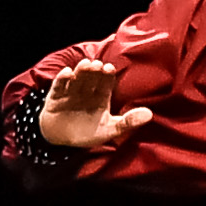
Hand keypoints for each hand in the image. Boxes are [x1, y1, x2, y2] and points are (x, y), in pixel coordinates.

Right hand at [37, 51, 151, 153]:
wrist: (61, 141)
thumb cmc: (88, 134)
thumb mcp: (110, 130)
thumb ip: (129, 122)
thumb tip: (150, 114)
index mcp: (100, 98)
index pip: (106, 83)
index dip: (107, 76)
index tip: (109, 68)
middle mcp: (86, 93)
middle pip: (91, 78)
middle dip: (94, 71)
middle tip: (98, 64)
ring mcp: (71, 94)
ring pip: (76, 79)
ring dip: (80, 71)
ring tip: (86, 64)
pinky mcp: (55, 98)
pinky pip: (59, 87)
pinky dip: (62, 80)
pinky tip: (67, 72)